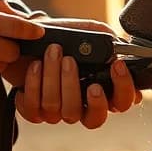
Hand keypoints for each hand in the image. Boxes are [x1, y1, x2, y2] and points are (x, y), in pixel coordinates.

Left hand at [3, 17, 141, 129]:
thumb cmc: (62, 38)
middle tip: (71, 62)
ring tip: (52, 51)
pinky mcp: (37, 112)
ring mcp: (61, 112)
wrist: (28, 38)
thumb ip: (105, 38)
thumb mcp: (86, 32)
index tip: (116, 64)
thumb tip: (117, 45)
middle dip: (82, 90)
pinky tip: (35, 65)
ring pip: (63, 111)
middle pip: (95, 118)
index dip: (123, 89)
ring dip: (54, 77)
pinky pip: (36, 110)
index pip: (123, 102)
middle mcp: (84, 106)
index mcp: (103, 89)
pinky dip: (34, 85)